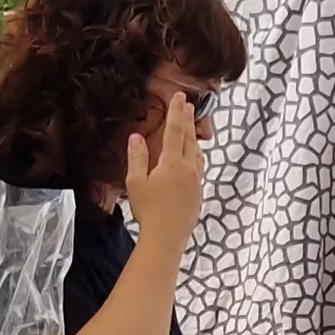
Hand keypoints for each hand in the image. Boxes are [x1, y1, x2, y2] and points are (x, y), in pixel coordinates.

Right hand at [123, 93, 206, 239]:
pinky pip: (199, 167)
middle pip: (190, 138)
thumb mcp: (135, 182)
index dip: (177, 112)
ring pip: (197, 153)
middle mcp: (189, 169)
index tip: (180, 97)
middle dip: (188, 120)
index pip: (176, 131)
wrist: (167, 237)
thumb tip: (136, 137)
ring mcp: (196, 181)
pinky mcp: (198, 193)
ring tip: (191, 129)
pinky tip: (192, 159)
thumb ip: (137, 157)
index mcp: (173, 163)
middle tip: (188, 105)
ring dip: (193, 138)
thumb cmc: (148, 211)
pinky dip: (195, 156)